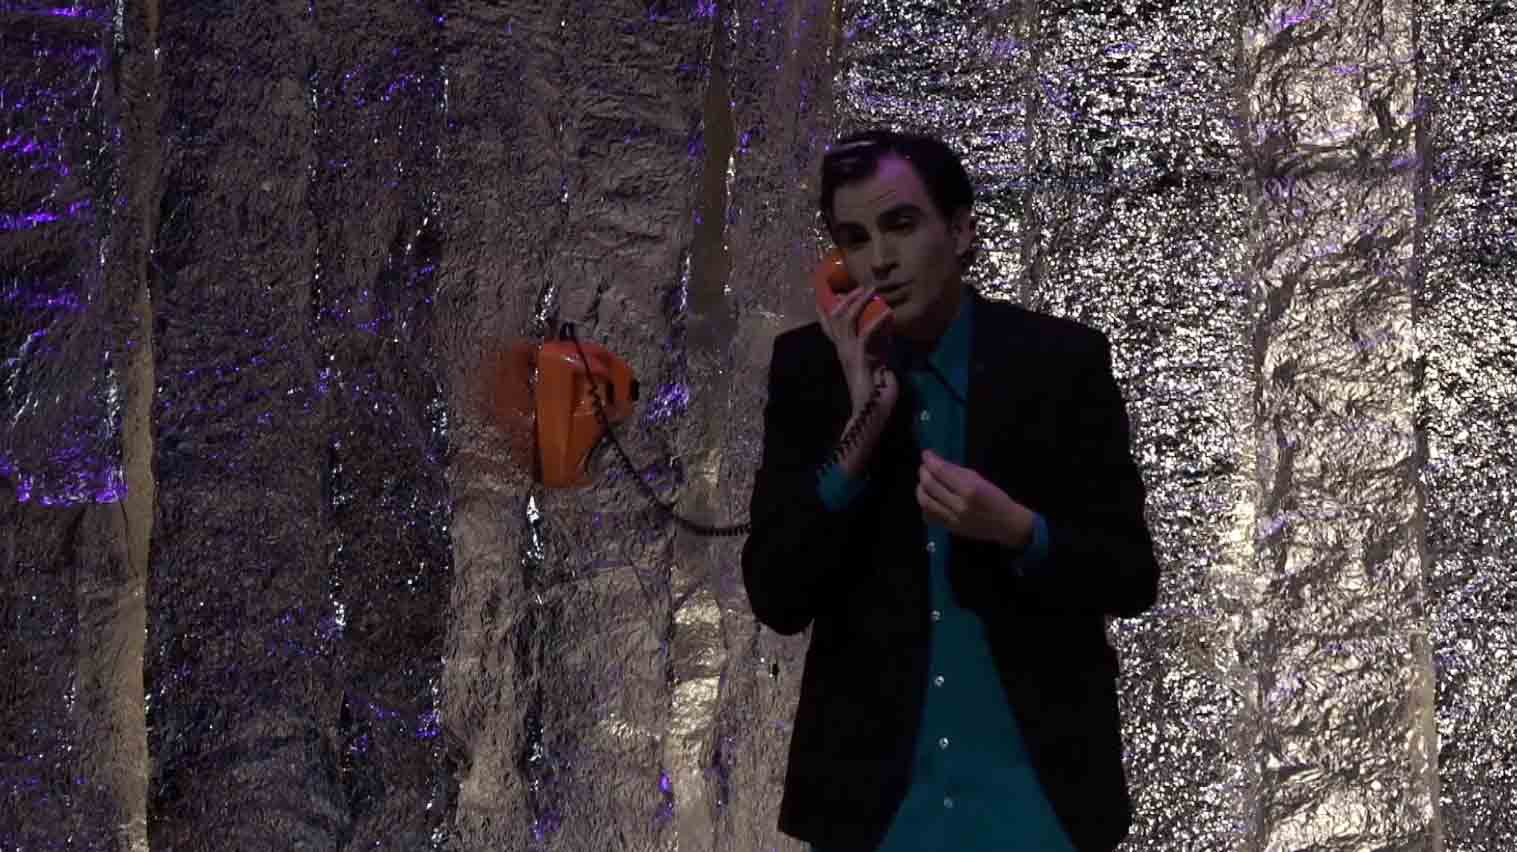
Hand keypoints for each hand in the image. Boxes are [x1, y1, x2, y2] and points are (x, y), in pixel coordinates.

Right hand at [816, 284, 898, 413]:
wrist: (872, 413)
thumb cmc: (877, 391)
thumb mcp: (879, 362)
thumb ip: (879, 345)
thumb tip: (886, 327)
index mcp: (844, 351)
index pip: (830, 327)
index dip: (826, 309)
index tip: (830, 291)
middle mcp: (843, 350)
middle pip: (835, 317)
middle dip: (847, 298)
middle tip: (861, 285)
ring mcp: (849, 354)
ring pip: (846, 320)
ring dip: (859, 302)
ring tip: (871, 290)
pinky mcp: (860, 360)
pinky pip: (864, 336)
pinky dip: (875, 323)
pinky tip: (886, 313)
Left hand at [916, 449, 1030, 548]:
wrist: (1006, 524)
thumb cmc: (996, 499)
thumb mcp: (980, 480)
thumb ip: (957, 472)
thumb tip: (937, 462)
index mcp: (969, 489)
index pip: (941, 471)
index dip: (930, 460)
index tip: (926, 454)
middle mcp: (959, 504)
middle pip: (930, 485)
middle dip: (924, 472)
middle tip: (924, 467)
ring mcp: (953, 518)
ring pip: (925, 501)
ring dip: (920, 488)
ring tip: (923, 482)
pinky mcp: (950, 528)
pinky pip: (929, 516)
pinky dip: (924, 506)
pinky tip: (929, 499)